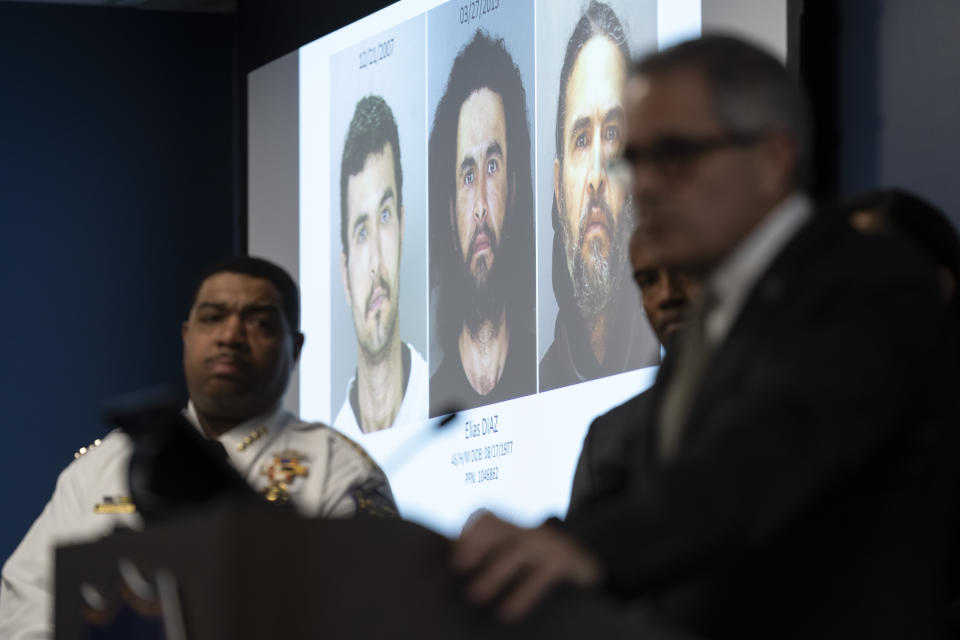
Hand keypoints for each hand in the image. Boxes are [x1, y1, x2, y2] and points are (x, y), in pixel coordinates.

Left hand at [452, 510, 602, 620]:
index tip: (451, 547)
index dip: (470, 530)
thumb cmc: (542, 564)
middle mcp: (530, 531)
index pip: (488, 517)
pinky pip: (540, 577)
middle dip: (477, 543)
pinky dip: (522, 594)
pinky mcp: (564, 563)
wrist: (591, 566)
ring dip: (494, 571)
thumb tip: (454, 565)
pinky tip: (508, 611)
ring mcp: (548, 544)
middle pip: (499, 529)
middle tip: (456, 564)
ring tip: (474, 594)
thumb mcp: (519, 553)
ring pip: (517, 551)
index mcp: (515, 527)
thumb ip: (493, 556)